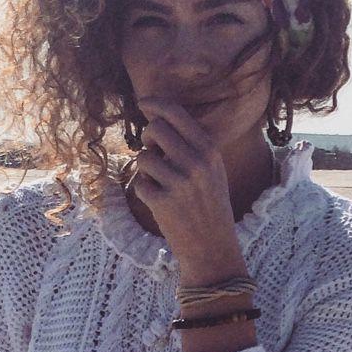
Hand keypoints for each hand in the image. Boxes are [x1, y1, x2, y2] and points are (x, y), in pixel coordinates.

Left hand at [128, 96, 240, 266]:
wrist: (212, 248)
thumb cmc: (209, 205)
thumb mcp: (212, 171)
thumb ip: (192, 145)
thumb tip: (157, 119)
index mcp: (209, 151)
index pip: (177, 114)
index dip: (156, 104)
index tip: (144, 102)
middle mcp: (196, 163)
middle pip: (155, 129)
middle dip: (148, 138)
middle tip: (153, 151)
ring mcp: (179, 183)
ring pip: (143, 156)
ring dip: (146, 168)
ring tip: (160, 182)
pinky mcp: (162, 202)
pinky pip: (139, 182)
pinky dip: (145, 191)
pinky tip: (159, 202)